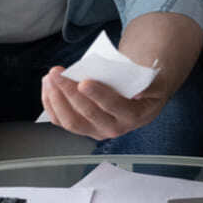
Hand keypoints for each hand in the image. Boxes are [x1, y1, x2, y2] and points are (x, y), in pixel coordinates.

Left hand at [41, 66, 169, 140]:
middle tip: (57, 73)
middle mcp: (113, 128)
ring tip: (50, 77)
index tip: (83, 82)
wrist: (141, 100)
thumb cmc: (145, 86)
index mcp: (132, 115)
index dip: (97, 95)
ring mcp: (95, 130)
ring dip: (56, 98)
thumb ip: (147, 84)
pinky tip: (48, 86)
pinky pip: (61, 121)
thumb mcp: (155, 82)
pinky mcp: (82, 127)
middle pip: (87, 114)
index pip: (113, 106)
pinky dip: (51, 103)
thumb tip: (137, 90)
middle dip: (69, 91)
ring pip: (70, 121)